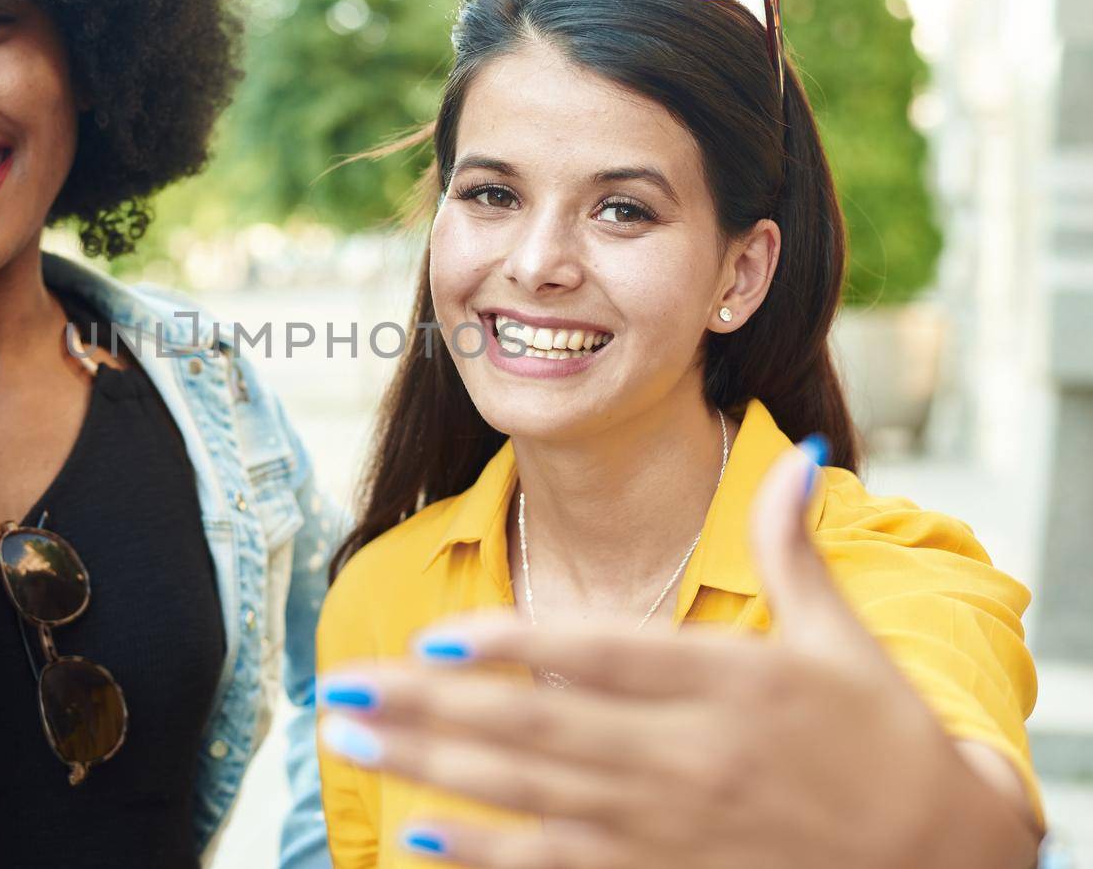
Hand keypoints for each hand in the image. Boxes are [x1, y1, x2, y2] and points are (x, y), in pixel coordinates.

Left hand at [318, 441, 1039, 867]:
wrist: (942, 859)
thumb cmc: (885, 737)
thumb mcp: (845, 637)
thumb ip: (793, 549)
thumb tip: (798, 455)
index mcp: (734, 683)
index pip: (607, 657)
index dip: (520, 648)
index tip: (438, 637)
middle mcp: (694, 758)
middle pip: (540, 729)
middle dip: (430, 710)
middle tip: (341, 689)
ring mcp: (675, 828)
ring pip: (533, 797)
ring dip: (434, 769)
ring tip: (355, 740)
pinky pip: (562, 868)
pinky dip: (491, 857)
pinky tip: (422, 837)